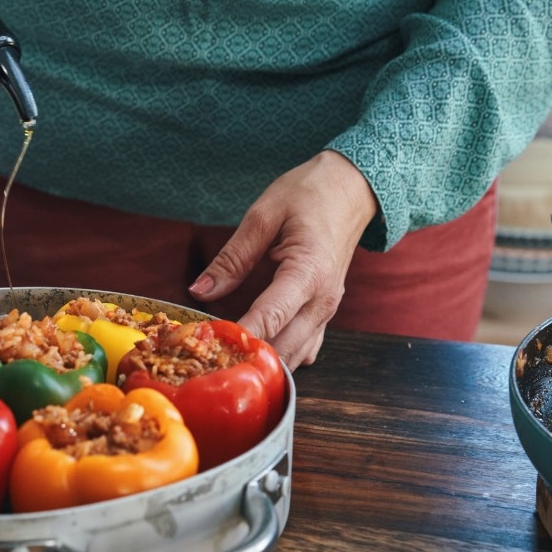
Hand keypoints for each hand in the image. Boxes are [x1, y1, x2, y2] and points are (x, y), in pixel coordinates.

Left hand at [188, 150, 377, 369]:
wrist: (352, 189)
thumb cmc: (310, 194)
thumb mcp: (264, 215)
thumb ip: (232, 258)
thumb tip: (199, 291)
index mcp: (309, 272)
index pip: (270, 318)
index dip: (239, 338)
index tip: (209, 347)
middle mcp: (323, 300)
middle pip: (284, 348)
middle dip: (248, 357)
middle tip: (209, 357)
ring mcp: (328, 311)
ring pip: (296, 357)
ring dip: (264, 363)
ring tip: (226, 359)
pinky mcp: (325, 314)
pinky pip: (305, 349)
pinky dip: (280, 356)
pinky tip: (254, 352)